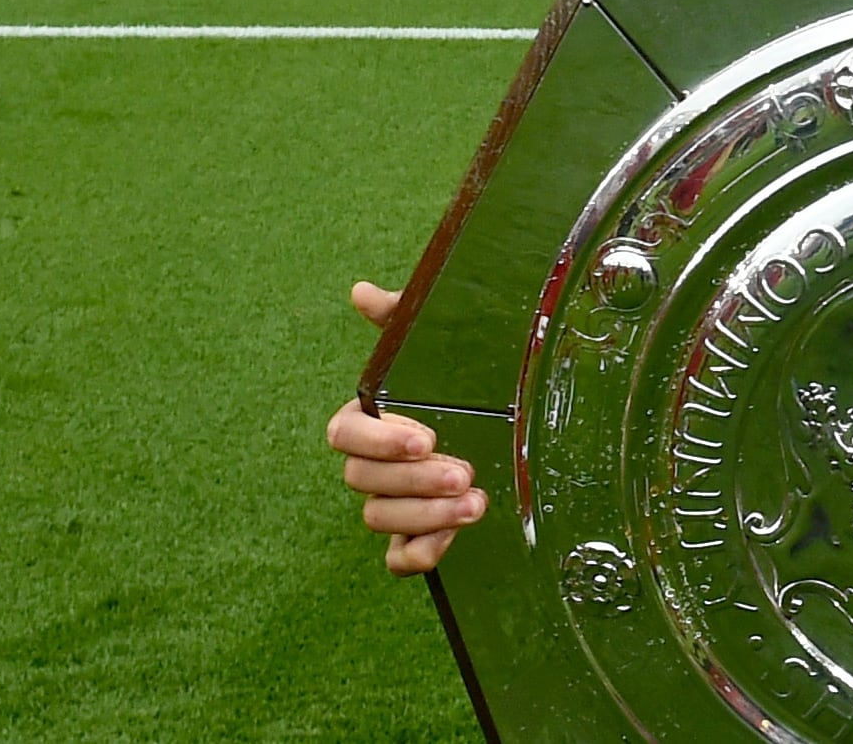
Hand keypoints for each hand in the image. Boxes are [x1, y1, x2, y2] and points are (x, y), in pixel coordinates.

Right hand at [329, 283, 487, 574]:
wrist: (507, 411)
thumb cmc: (460, 374)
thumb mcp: (437, 340)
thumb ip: (401, 317)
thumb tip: (361, 292)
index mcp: (368, 419)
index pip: (344, 435)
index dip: (378, 441)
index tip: (425, 437)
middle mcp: (373, 464)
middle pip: (363, 481)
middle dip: (413, 481)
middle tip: (463, 472)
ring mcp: (392, 502)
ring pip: (379, 518)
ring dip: (424, 515)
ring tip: (476, 502)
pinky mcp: (416, 536)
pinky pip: (399, 559)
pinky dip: (419, 554)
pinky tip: (454, 536)